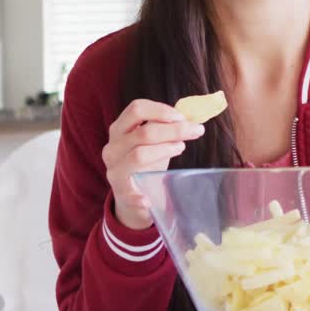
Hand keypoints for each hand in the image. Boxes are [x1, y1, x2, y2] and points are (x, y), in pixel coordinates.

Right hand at [102, 99, 203, 229]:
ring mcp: (114, 171)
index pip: (136, 109)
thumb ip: (166, 127)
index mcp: (119, 130)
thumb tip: (192, 117)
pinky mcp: (120, 194)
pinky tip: (148, 200)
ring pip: (139, 155)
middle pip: (143, 133)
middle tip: (196, 130)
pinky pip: (130, 194)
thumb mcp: (153, 142)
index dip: (160, 110)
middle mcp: (113, 148)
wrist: (131, 194)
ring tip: (181, 148)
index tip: (182, 117)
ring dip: (164, 150)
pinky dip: (139, 197)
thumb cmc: (146, 163)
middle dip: (173, 130)